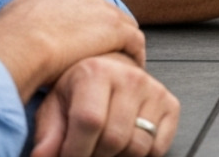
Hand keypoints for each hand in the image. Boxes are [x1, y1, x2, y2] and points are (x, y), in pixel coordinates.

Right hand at [0, 0, 144, 99]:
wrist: (16, 50)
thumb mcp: (1, 31)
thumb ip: (9, 33)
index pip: (68, 2)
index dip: (72, 22)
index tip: (70, 39)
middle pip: (94, 9)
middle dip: (95, 29)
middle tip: (92, 52)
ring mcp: (96, 8)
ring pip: (116, 23)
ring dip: (115, 43)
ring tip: (114, 62)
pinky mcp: (113, 27)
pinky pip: (132, 39)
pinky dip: (132, 54)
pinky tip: (130, 68)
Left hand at [31, 53, 179, 156]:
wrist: (108, 70)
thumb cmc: (79, 90)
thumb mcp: (54, 107)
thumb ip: (48, 134)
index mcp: (96, 72)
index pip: (90, 122)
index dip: (75, 151)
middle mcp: (130, 77)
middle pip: (115, 139)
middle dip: (95, 156)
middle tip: (85, 152)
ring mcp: (153, 90)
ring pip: (139, 146)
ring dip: (118, 156)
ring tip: (103, 146)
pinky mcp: (170, 104)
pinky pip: (159, 147)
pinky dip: (142, 154)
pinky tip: (126, 142)